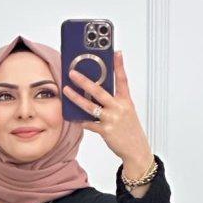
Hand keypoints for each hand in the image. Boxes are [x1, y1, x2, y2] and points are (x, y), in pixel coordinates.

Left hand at [63, 49, 153, 175]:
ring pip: (90, 107)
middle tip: (73, 73)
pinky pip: (89, 124)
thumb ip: (115, 101)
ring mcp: (112, 119)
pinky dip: (80, 120)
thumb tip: (97, 93)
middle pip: (99, 91)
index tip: (116, 53)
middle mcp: (119, 108)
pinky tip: (73, 117)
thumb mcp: (127, 112)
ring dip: (76, 98)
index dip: (119, 66)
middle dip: (84, 81)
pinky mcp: (106, 131)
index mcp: (126, 101)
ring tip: (66, 90)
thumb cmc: (130, 130)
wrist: (136, 150)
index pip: (123, 80)